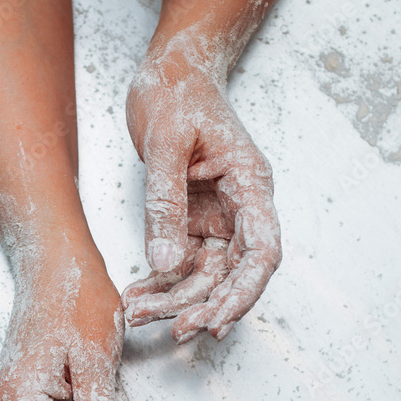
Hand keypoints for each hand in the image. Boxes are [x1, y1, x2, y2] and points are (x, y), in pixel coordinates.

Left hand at [122, 42, 281, 343]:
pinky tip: (138, 296)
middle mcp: (240, 207)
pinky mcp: (192, 220)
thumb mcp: (165, 144)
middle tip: (172, 329)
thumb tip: (166, 263)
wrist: (169, 71)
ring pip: (203, 274)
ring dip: (174, 299)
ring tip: (139, 314)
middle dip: (202, 304)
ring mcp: (217, 217)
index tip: (218, 320)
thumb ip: (166, 204)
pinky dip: (160, 282)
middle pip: (231, 272)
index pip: (262, 252)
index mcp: (250, 184)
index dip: (245, 292)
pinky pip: (181, 261)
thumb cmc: (177, 92)